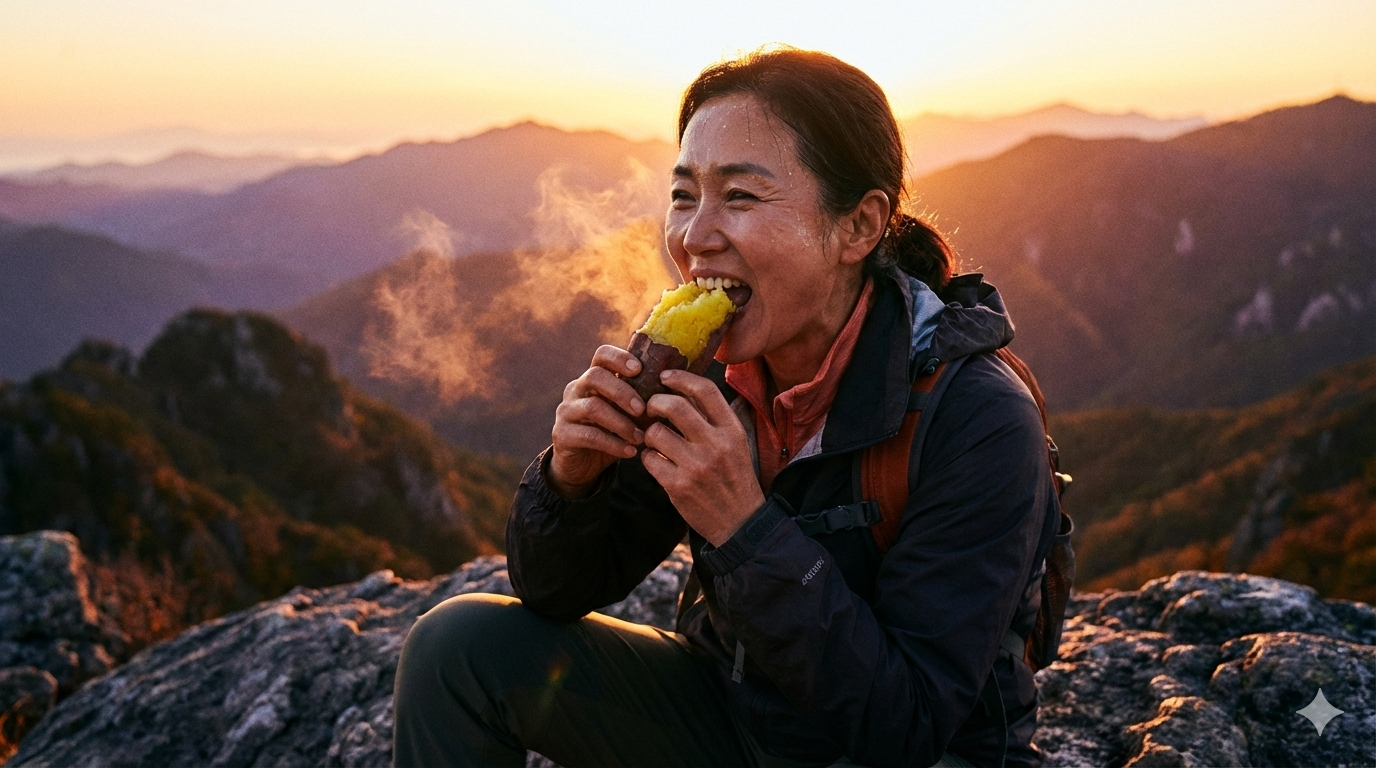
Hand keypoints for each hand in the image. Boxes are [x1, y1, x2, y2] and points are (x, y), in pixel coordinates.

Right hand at [548, 345, 647, 497]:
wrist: (582, 465)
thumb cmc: (612, 433)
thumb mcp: (628, 415)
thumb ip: (644, 401)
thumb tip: (679, 391)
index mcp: (593, 378)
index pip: (601, 354)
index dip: (620, 358)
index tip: (639, 369)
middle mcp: (576, 389)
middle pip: (595, 376)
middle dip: (622, 392)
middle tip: (643, 409)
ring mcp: (566, 411)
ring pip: (592, 407)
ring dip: (621, 422)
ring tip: (640, 438)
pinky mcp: (562, 434)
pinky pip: (589, 435)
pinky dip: (613, 444)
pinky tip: (630, 452)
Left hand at [641, 369, 764, 545]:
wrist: (740, 522)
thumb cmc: (734, 478)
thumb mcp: (735, 443)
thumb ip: (714, 419)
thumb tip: (682, 390)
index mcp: (732, 430)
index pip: (705, 390)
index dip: (680, 378)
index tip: (664, 376)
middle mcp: (715, 445)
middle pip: (674, 406)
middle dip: (655, 402)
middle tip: (650, 408)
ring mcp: (696, 466)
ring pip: (655, 432)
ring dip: (649, 433)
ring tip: (655, 440)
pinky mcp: (678, 486)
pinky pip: (649, 459)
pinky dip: (647, 457)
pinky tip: (655, 461)